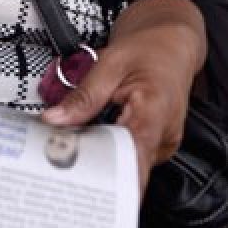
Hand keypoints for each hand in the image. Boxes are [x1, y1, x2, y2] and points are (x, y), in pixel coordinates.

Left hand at [42, 28, 194, 192]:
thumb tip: (55, 119)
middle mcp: (164, 136)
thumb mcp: (110, 62)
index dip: (105, 180)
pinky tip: (95, 139)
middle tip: (60, 158)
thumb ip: (84, 95)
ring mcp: (162, 144)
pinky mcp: (156, 146)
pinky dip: (110, 151)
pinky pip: (130, 156)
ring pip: (126, 165)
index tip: (76, 184)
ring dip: (101, 158)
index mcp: (155, 112)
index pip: (131, 162)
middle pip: (124, 168)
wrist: (173, 43)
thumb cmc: (150, 48)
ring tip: (78, 143)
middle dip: (92, 167)